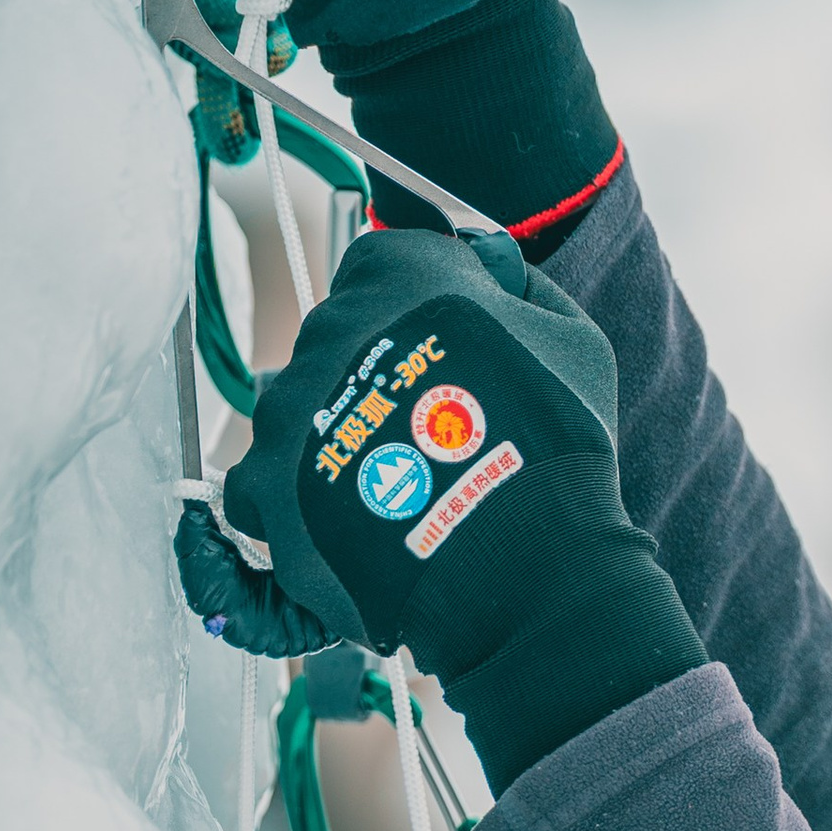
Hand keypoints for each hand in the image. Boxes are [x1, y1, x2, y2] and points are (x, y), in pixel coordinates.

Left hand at [187, 229, 700, 792]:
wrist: (523, 566)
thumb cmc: (557, 449)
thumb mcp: (572, 339)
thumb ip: (521, 287)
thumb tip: (490, 264)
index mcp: (397, 271)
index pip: (382, 270)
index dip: (416, 316)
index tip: (445, 357)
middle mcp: (326, 327)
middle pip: (336, 343)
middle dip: (376, 382)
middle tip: (430, 436)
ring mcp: (286, 412)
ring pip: (296, 414)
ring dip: (334, 443)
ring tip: (396, 494)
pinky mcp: (263, 489)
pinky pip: (259, 489)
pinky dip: (293, 508)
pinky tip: (344, 530)